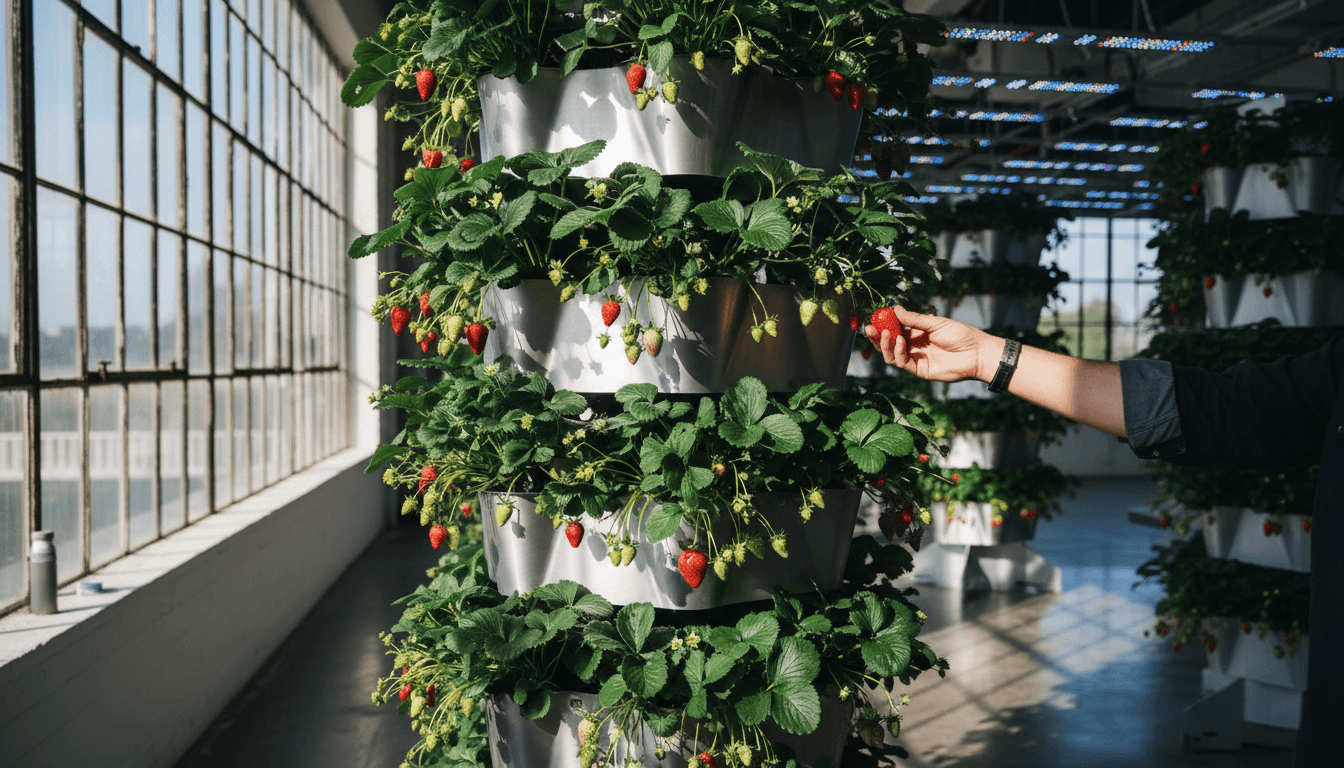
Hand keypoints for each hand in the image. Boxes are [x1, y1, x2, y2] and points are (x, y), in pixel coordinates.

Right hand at [865, 305, 1001, 382]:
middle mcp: (914, 347)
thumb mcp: (935, 323)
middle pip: (889, 344)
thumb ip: (914, 319)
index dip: (883, 325)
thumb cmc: (960, 335)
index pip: (894, 330)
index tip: (874, 318)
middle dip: (878, 337)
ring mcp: (916, 359)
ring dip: (886, 344)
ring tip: (885, 333)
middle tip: (869, 327)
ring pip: (892, 355)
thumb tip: (894, 308)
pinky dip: (898, 353)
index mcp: (917, 334)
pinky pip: (903, 363)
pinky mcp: (920, 370)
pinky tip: (900, 342)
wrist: (976, 352)